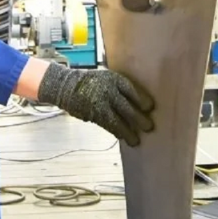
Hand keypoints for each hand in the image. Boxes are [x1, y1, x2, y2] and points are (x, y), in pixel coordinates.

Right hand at [37, 62, 153, 145]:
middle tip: (148, 127)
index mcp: (114, 79)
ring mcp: (99, 104)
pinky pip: (107, 125)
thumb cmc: (92, 82)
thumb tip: (138, 103)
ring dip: (127, 131)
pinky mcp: (92, 115)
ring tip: (136, 140)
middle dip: (139, 119)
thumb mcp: (107, 78)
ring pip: (117, 120)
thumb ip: (120, 89)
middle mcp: (108, 91)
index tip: (150, 108)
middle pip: (127, 107)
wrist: (67, 85)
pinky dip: (115, 131)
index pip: (131, 90)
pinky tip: (122, 136)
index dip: (142, 99)